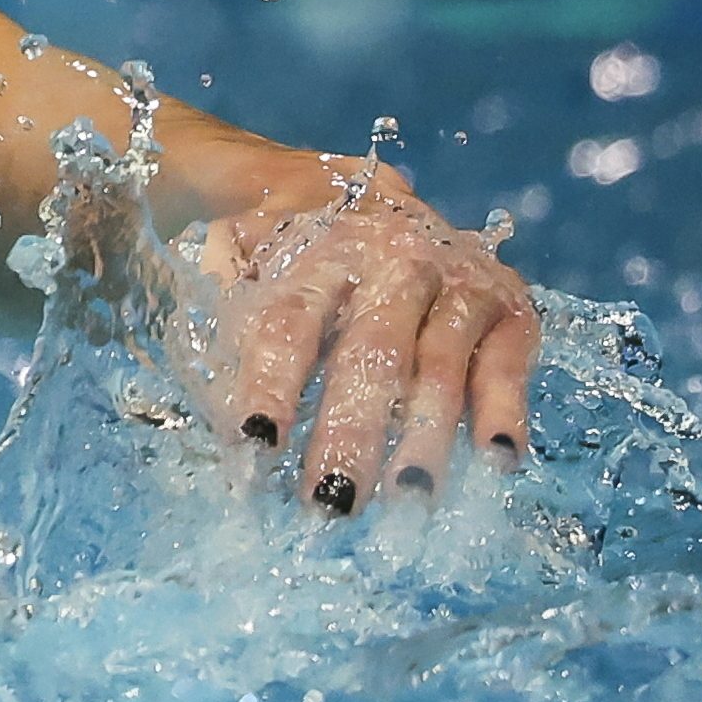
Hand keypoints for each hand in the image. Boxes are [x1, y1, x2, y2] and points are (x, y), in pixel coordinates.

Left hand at [197, 163, 536, 509]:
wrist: (394, 196)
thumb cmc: (308, 247)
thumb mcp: (252, 243)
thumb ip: (221, 280)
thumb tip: (189, 320)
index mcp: (318, 253)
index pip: (288, 324)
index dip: (270, 386)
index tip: (253, 450)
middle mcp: (394, 264)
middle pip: (368, 356)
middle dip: (349, 434)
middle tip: (330, 505)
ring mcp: (457, 285)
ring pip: (440, 367)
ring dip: (426, 438)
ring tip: (408, 502)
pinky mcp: (512, 306)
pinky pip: (508, 363)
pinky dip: (505, 410)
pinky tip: (498, 461)